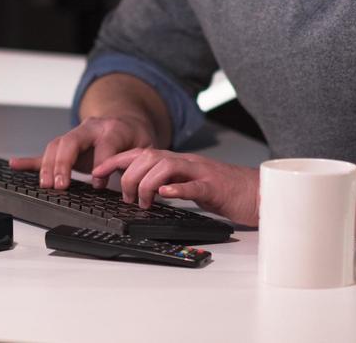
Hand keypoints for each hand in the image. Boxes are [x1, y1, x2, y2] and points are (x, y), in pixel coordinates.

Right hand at [8, 115, 157, 189]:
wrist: (126, 121)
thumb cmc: (134, 139)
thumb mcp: (145, 148)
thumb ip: (137, 163)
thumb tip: (132, 184)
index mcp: (113, 129)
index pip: (104, 145)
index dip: (100, 165)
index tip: (98, 184)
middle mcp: (90, 129)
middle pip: (72, 141)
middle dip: (64, 163)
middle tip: (61, 185)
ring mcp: (75, 136)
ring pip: (56, 145)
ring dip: (48, 166)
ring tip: (46, 184)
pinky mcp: (66, 147)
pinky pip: (45, 153)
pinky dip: (30, 160)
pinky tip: (15, 164)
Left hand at [92, 149, 258, 225]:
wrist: (259, 193)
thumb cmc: (226, 191)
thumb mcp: (191, 185)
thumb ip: (170, 183)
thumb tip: (144, 191)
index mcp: (179, 162)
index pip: (141, 153)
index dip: (117, 160)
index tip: (96, 171)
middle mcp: (187, 162)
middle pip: (149, 157)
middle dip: (129, 175)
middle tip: (126, 198)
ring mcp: (201, 172)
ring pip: (166, 166)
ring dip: (147, 183)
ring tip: (143, 201)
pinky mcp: (215, 187)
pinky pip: (194, 184)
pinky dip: (177, 189)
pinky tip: (166, 195)